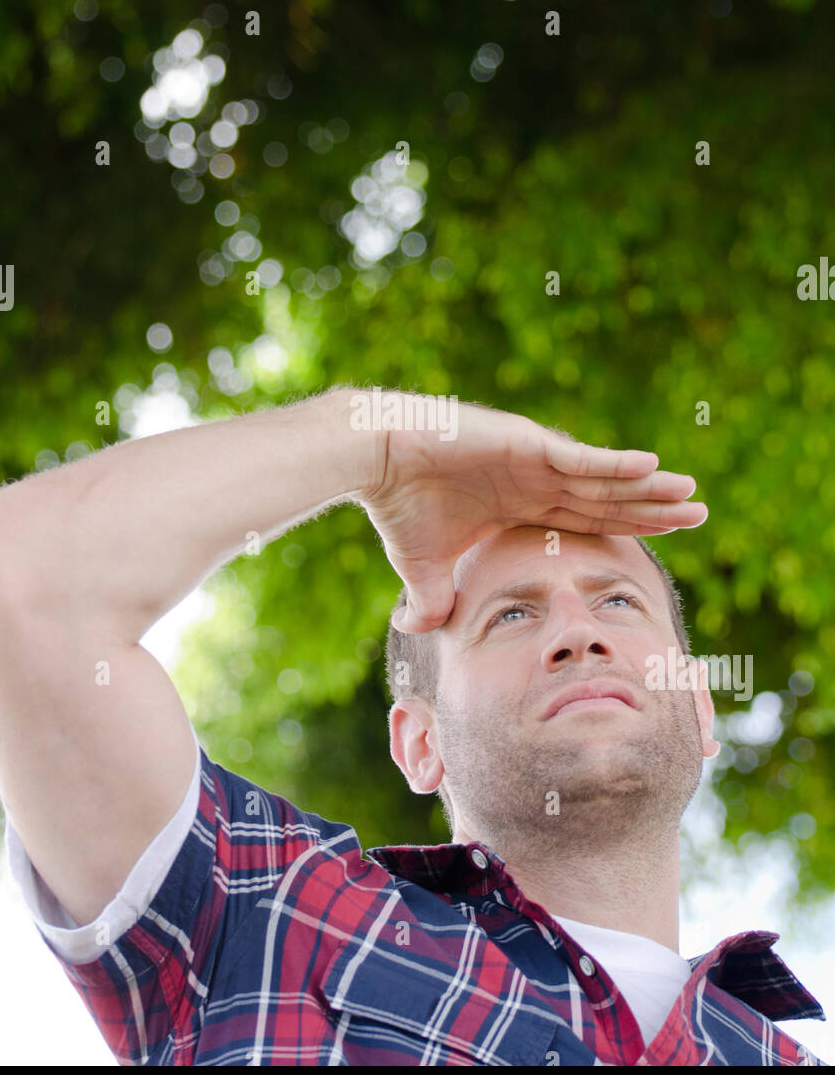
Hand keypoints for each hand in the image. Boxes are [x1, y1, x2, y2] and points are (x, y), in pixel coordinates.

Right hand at [356, 390, 706, 632]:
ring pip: (605, 479)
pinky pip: (580, 460)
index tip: (668, 536)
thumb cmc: (398, 505)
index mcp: (525, 504)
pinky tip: (652, 468)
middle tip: (699, 514)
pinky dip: (616, 465)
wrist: (374, 460)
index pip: (590, 519)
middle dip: (654, 508)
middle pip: (609, 499)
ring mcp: (537, 460)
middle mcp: (539, 480)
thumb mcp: (424, 566)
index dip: (629, 528)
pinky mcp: (527, 445)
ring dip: (649, 488)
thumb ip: (433, 598)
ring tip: (690, 494)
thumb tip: (416, 629)